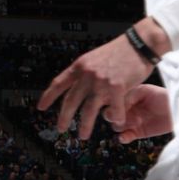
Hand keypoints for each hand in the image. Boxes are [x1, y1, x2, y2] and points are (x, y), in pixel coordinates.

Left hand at [37, 33, 154, 138]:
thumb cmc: (118, 51)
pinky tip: (118, 122)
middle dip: (63, 117)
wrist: (138, 44)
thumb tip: (77, 86)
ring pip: (88, 109)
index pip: (58, 83)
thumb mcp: (94, 58)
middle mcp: (87, 74)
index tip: (41, 107)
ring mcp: (101, 81)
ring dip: (84, 125)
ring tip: (82, 135)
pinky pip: (114, 109)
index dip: (48, 96)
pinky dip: (116, 117)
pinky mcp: (117, 87)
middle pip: (70, 100)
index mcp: (79, 66)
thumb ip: (85, 73)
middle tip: (60, 128)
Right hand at [105, 84, 172, 142]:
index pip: (111, 102)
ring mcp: (132, 121)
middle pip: (109, 115)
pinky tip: (125, 137)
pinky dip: (123, 138)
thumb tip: (117, 103)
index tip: (119, 106)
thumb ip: (130, 95)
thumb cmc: (163, 97)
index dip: (113, 105)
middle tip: (123, 117)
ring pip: (116, 126)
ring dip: (121, 126)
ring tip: (136, 122)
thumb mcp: (145, 91)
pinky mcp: (138, 132)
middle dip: (114, 117)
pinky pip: (125, 136)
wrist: (178, 110)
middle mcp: (127, 109)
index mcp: (126, 97)